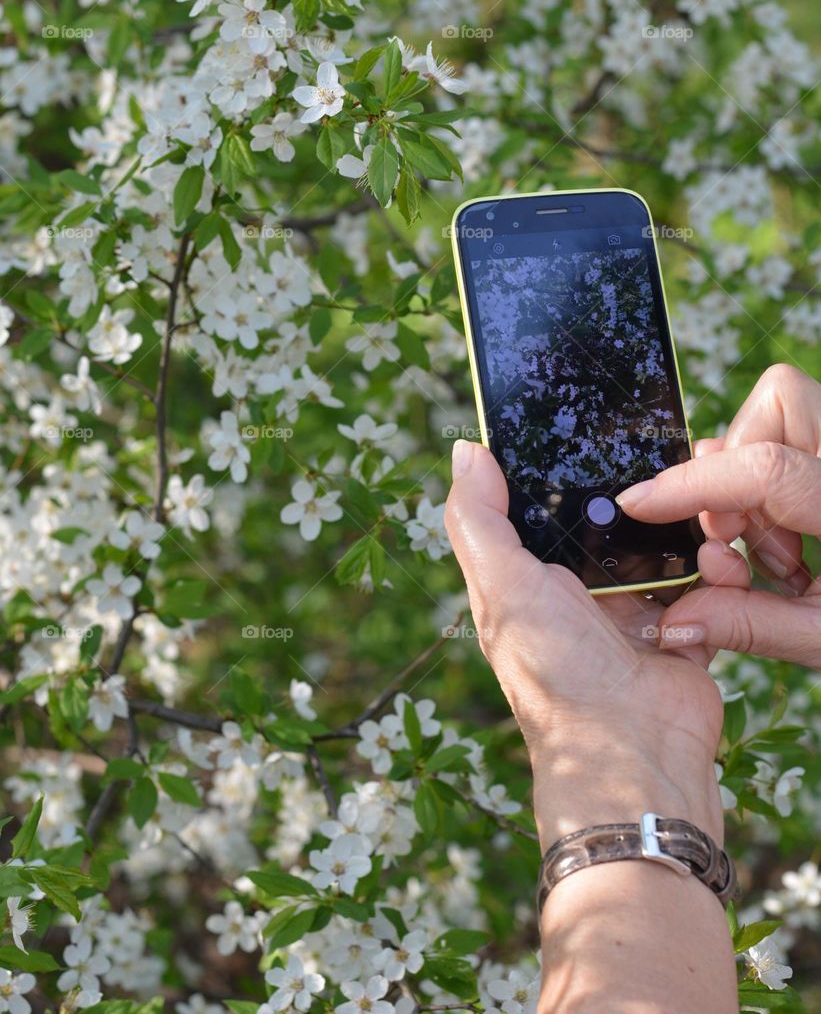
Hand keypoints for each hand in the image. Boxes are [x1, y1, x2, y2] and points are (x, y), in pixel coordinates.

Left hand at [444, 440, 724, 849]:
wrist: (634, 753)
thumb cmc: (555, 674)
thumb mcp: (502, 587)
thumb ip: (479, 519)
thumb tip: (463, 449)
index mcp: (531, 581)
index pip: (547, 508)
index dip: (567, 471)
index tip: (593, 426)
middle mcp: (581, 594)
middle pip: (613, 521)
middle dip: (638, 495)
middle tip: (663, 458)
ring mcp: (634, 612)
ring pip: (663, 546)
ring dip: (683, 529)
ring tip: (697, 509)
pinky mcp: (684, 629)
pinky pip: (705, 583)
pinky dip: (714, 571)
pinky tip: (715, 558)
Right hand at [617, 364, 820, 666]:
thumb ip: (755, 625)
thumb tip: (677, 620)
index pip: (764, 471)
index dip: (690, 486)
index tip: (640, 503)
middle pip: (778, 403)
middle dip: (737, 470)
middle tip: (745, 550)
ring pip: (784, 413)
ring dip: (759, 485)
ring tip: (785, 561)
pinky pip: (801, 438)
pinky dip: (782, 487)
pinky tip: (801, 549)